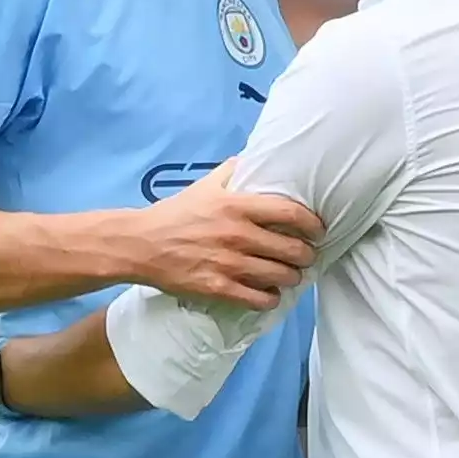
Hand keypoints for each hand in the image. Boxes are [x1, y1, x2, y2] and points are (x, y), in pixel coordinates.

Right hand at [123, 159, 324, 310]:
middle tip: (306, 256)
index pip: (290, 213)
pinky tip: (270, 294)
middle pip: (291, 249)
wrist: (140, 244)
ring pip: (280, 276)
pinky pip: (258, 299)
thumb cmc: (176, 213)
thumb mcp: (205, 185)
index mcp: (237, 205)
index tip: (318, 230)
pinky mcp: (218, 288)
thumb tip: (255, 158)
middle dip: (306, 255)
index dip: (312, 224)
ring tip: (291, 275)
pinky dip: (270, 298)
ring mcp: (228, 263)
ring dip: (292, 277)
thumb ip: (232, 171)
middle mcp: (237, 234)